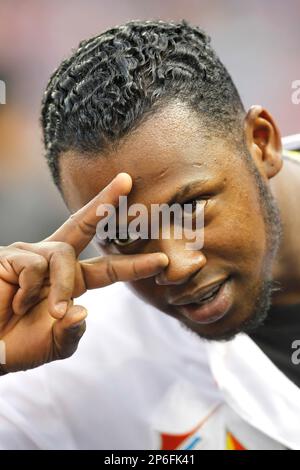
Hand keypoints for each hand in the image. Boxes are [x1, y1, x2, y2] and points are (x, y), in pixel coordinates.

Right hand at [0, 173, 168, 373]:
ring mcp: (31, 255)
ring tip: (49, 311)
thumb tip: (82, 310)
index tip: (162, 260)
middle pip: (84, 224)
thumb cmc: (16, 345)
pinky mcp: (10, 256)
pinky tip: (15, 302)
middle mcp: (53, 262)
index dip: (134, 264)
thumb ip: (72, 332)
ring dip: (61, 287)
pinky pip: (34, 266)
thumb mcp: (54, 344)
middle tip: (127, 180)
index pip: (108, 268)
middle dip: (105, 202)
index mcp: (70, 282)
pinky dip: (31, 290)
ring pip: (63, 256)